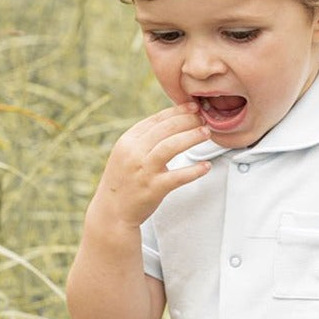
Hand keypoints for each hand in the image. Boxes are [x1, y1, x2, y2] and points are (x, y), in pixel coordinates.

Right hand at [90, 103, 210, 230]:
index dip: (177, 111)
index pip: (156, 120)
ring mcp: (143, 170)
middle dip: (188, 121)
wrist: (112, 212)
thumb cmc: (124, 181)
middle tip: (203, 119)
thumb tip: (172, 121)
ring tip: (206, 134)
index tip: (193, 107)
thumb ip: (145, 139)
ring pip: (171, 147)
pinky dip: (194, 171)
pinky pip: (178, 177)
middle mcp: (134, 153)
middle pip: (165, 130)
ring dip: (191, 137)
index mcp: (128, 141)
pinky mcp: (153, 189)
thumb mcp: (127, 154)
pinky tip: (206, 166)